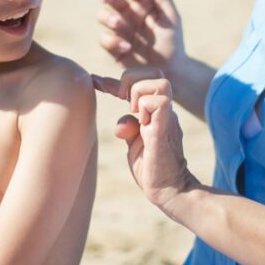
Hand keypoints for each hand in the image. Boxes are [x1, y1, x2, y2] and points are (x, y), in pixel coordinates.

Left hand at [93, 68, 198, 208]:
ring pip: (160, 81)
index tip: (95, 80)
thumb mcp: (133, 144)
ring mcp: (166, 118)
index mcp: (154, 111)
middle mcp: (163, 110)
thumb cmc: (152, 168)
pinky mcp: (165, 129)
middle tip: (121, 100)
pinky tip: (140, 124)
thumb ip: (128, 127)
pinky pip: (160, 102)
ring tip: (132, 111)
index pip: (138, 84)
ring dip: (139, 92)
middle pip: (155, 72)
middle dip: (131, 79)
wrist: (168, 191)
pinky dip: (145, 107)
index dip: (113, 81)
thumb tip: (121, 124)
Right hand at [97, 0, 184, 74]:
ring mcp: (119, 29)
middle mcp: (128, 13)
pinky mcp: (113, 47)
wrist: (170, 71)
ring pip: (103, 16)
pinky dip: (113, 41)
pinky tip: (126, 46)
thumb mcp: (171, 18)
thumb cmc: (172, 42)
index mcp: (143, 3)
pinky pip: (105, 39)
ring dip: (108, 17)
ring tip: (118, 24)